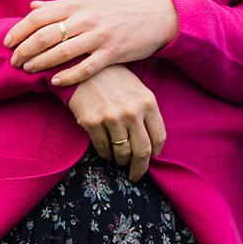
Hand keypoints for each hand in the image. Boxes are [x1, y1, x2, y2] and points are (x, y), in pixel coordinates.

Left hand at [7, 0, 181, 86]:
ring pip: (62, 52)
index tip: (8, 43)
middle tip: (14, 61)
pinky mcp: (113, 53)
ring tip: (29, 70)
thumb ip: (60, 5)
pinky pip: (86, 67)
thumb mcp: (90, 0)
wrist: (157, 15)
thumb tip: (33, 6)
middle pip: (46, 35)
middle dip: (25, 49)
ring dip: (41, 62)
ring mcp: (100, 36)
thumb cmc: (119, 8)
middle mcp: (87, 18)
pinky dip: (68, 76)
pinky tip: (56, 81)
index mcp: (78, 3)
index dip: (19, 30)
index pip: (39, 16)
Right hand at [67, 65, 167, 181]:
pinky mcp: (93, 122)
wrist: (84, 68)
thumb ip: (147, 113)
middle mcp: (132, 112)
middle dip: (140, 168)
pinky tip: (106, 153)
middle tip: (136, 176)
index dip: (155, 153)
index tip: (151, 159)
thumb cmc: (114, 78)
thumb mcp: (137, 90)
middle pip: (142, 151)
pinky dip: (105, 155)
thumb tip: (152, 143)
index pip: (158, 137)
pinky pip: (103, 148)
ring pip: (122, 153)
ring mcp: (112, 118)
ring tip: (119, 160)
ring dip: (121, 161)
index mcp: (148, 103)